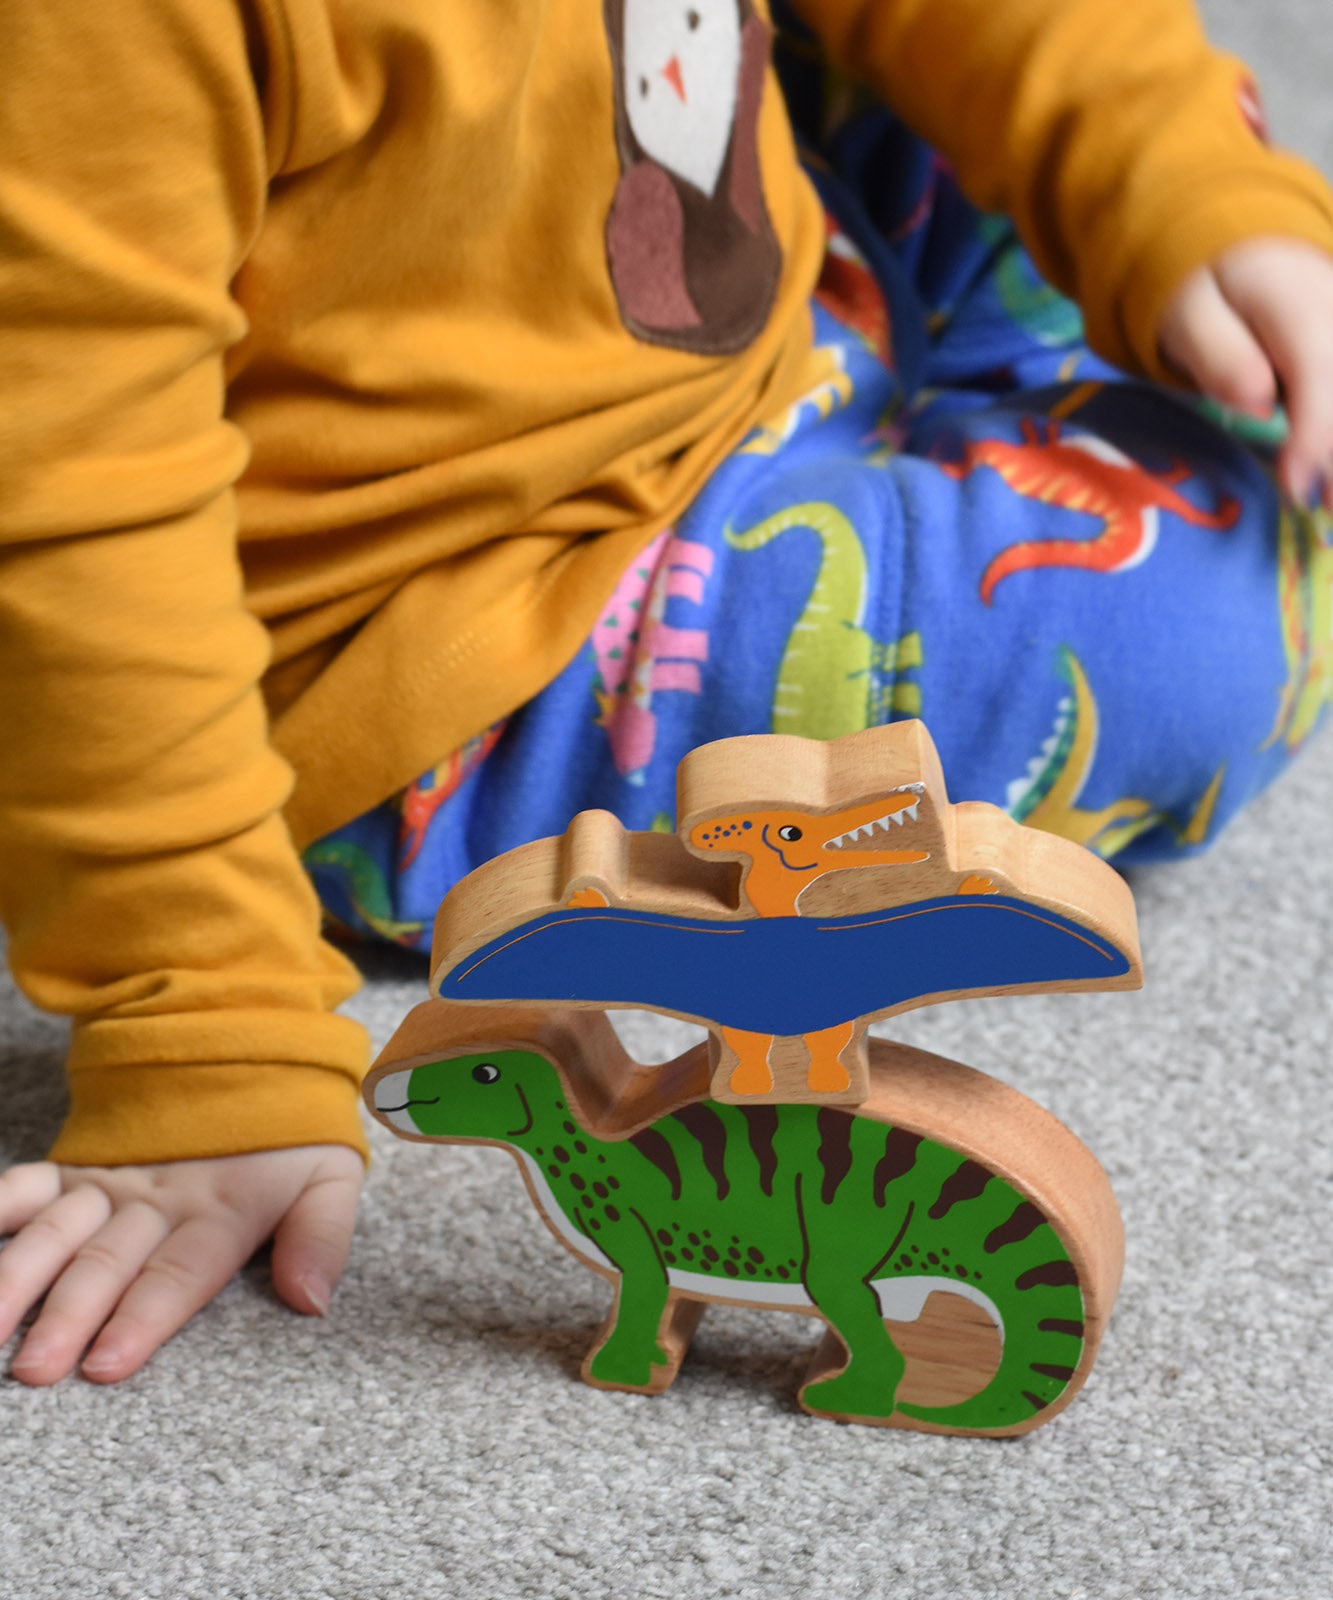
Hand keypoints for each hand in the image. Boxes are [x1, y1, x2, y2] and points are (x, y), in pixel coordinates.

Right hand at [0, 1145, 363, 1384]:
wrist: (252, 1056)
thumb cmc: (290, 1137)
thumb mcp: (331, 1176)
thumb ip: (323, 1236)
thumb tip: (313, 1300)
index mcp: (223, 1209)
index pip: (182, 1270)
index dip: (146, 1315)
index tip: (108, 1362)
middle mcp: (159, 1200)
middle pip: (110, 1260)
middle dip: (70, 1315)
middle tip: (35, 1367)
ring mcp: (113, 1184)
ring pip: (57, 1230)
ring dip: (18, 1278)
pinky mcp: (79, 1172)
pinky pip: (24, 1187)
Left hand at [1158, 237, 1332, 510]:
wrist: (1249, 256)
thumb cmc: (1209, 294)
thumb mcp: (1190, 313)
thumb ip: (1219, 355)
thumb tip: (1257, 403)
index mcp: (1297, 299)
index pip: (1316, 370)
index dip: (1314, 435)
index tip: (1296, 487)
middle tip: (1325, 513)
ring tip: (1330, 507)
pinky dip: (1332, 438)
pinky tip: (1325, 483)